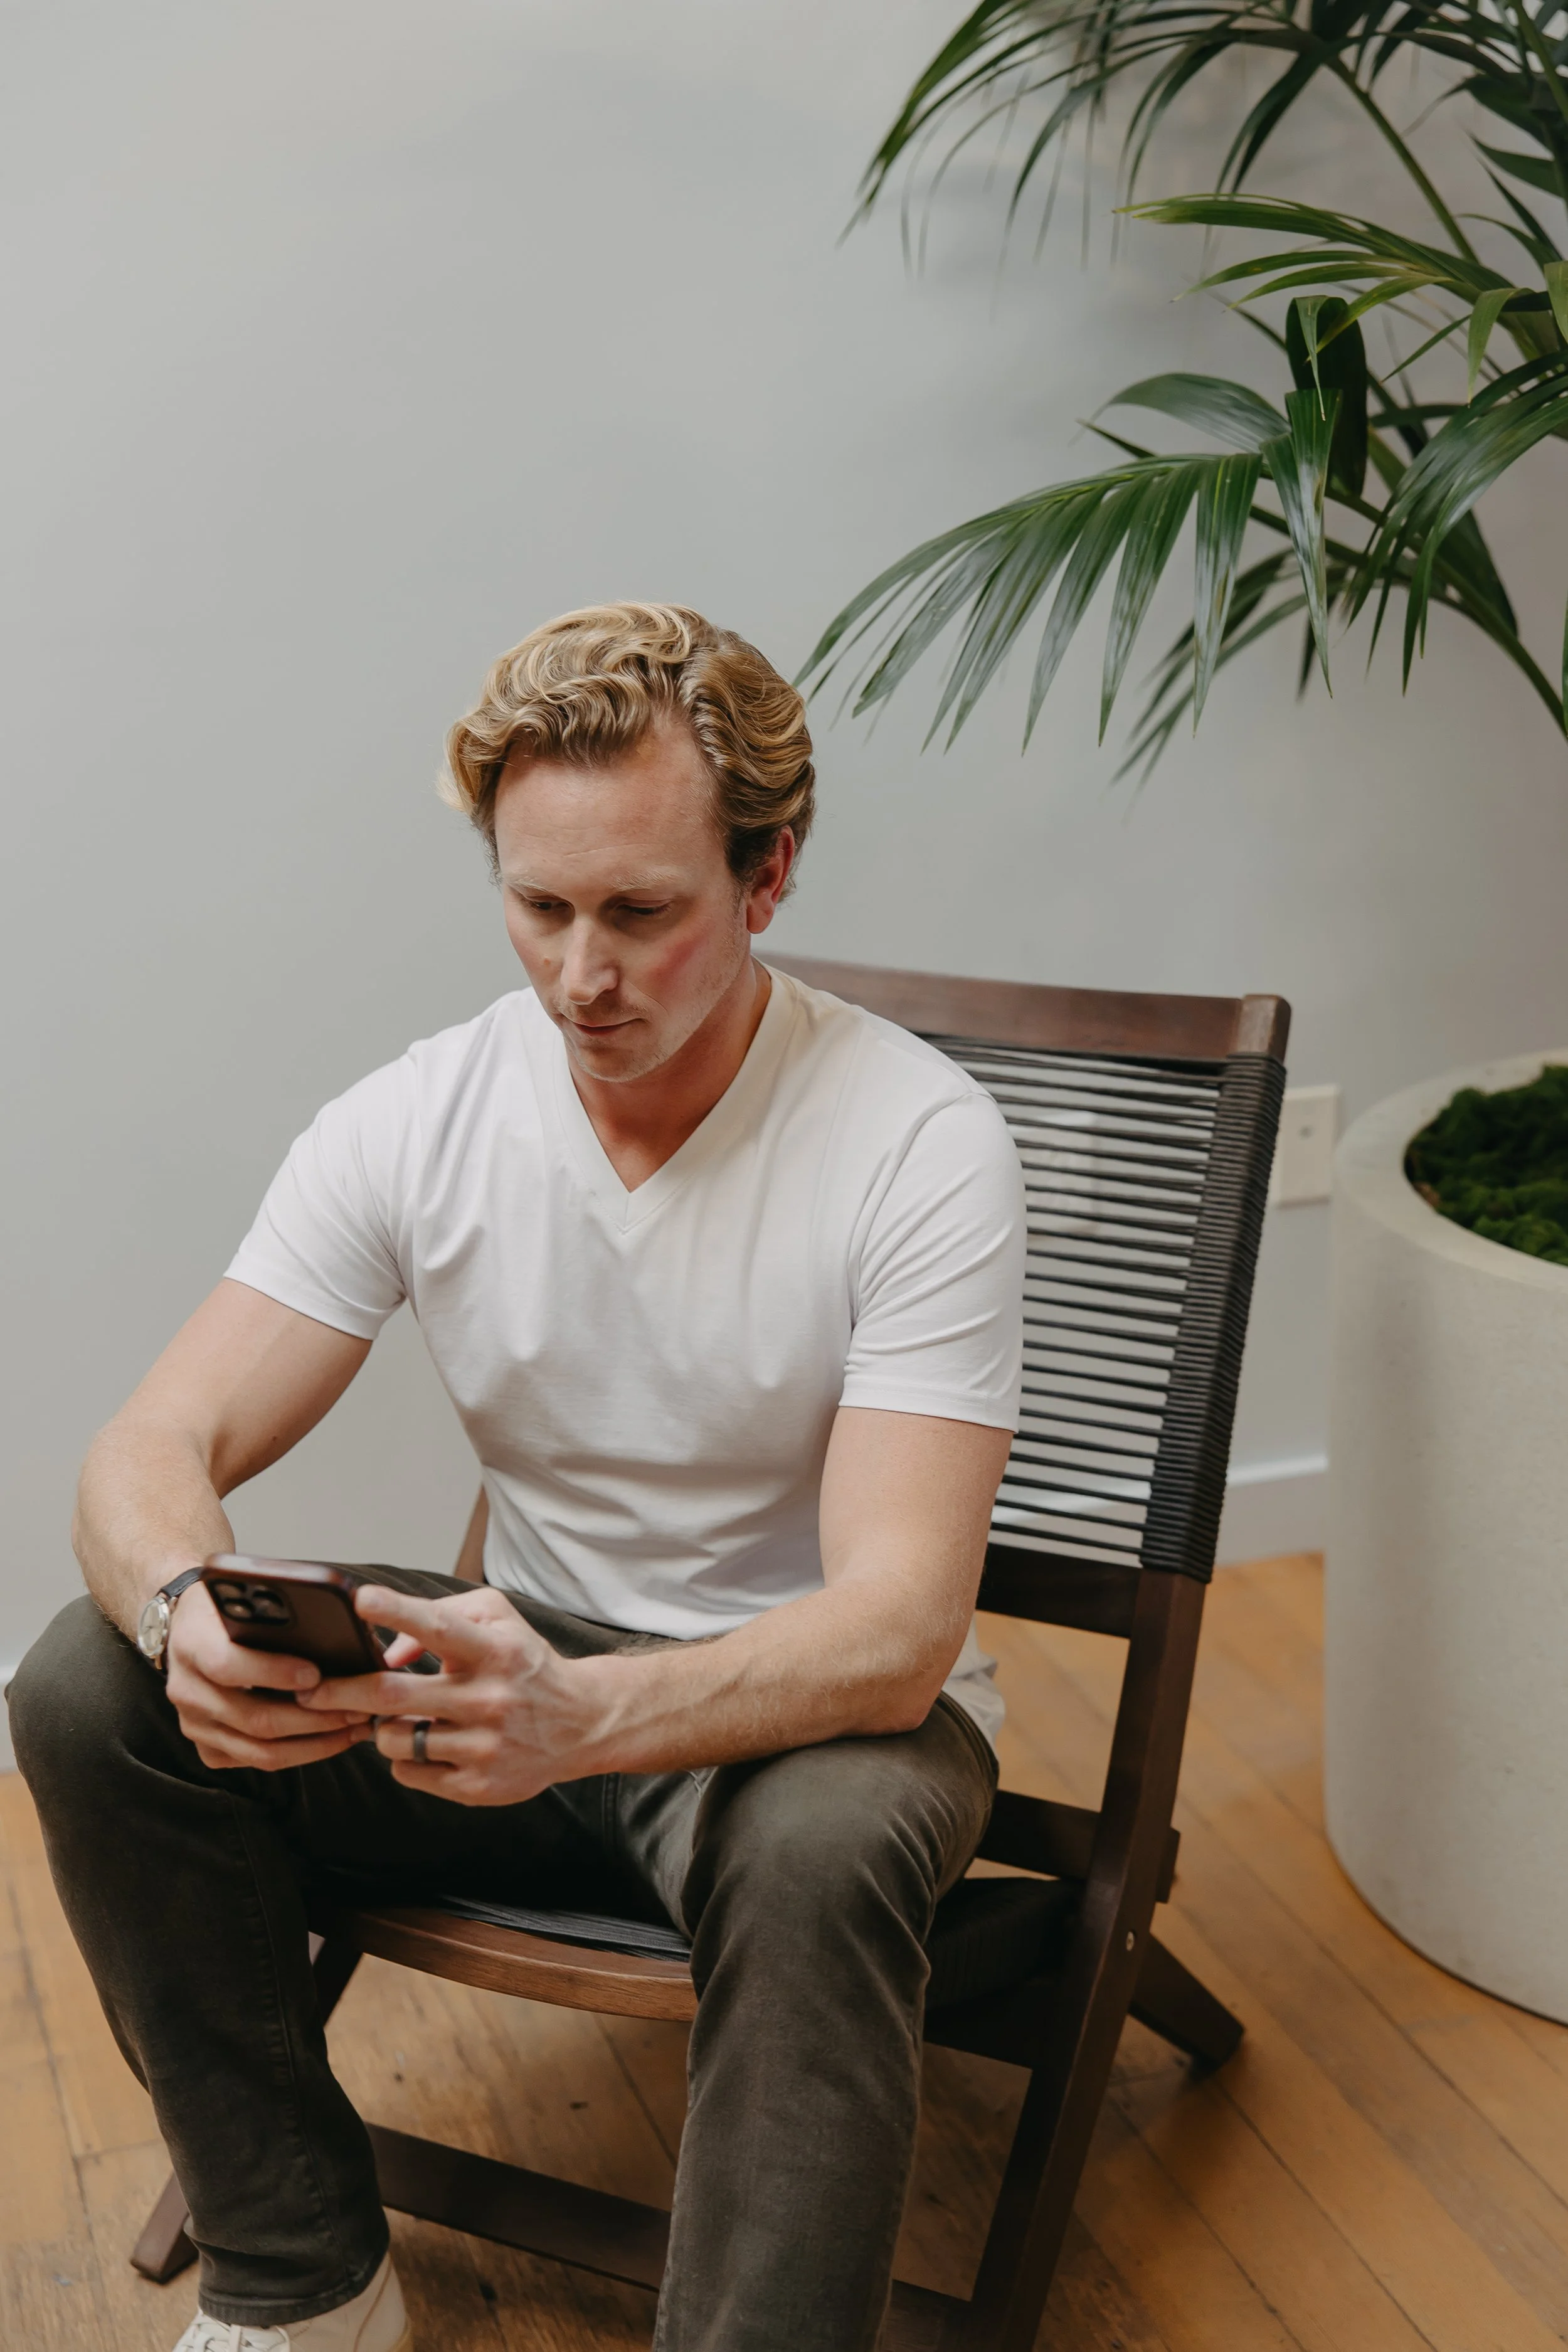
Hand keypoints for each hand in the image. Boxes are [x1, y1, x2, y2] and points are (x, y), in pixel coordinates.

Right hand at [164, 1579, 375, 1771]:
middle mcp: (188, 1690)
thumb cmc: (228, 1608)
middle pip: (254, 1719)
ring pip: (260, 1751)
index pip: (228, 1665)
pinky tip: (333, 1738)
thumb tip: (341, 1631)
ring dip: (316, 1743)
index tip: (316, 1673)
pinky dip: (300, 1754)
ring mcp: (195, 1726)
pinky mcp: (208, 1749)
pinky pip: (257, 1762)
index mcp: (193, 1644)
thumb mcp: (244, 1594)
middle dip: (314, 1717)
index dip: (274, 1672)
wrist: (187, 1629)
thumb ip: (278, 1612)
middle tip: (358, 1706)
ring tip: (356, 1726)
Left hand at [299, 1584, 602, 1805]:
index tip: (360, 1600)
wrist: (581, 1722)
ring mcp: (484, 1748)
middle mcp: (490, 1699)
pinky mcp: (478, 1786)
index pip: (439, 1627)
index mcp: (495, 1652)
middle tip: (313, 1689)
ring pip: (395, 1740)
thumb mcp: (497, 1620)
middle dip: (343, 1692)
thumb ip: (442, 1616)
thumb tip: (388, 1653)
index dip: (397, 1611)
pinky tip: (426, 1744)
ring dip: (380, 1728)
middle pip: (395, 1696)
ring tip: (396, 1718)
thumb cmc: (525, 1664)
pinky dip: (404, 1757)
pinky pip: (410, 1773)